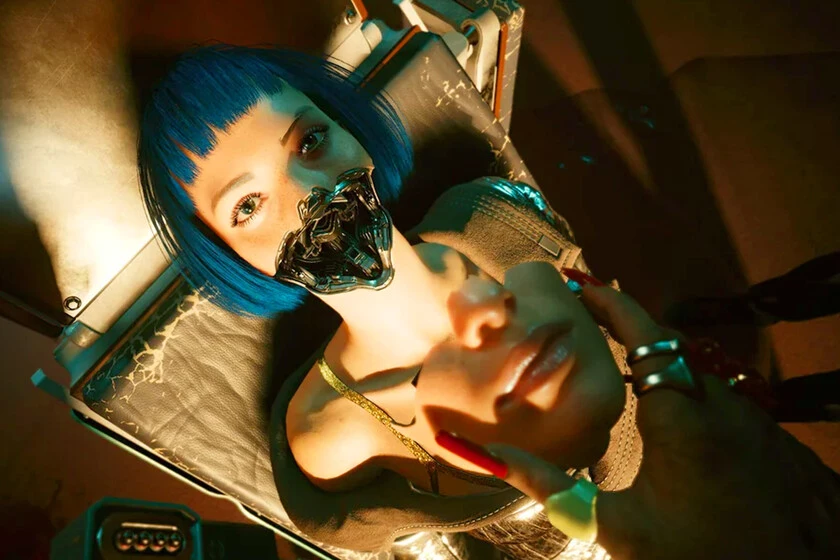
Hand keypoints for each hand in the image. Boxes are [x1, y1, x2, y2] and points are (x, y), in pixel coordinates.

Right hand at [439, 267, 839, 559]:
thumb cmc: (698, 551)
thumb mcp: (620, 529)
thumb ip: (555, 490)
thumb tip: (494, 458)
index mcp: (680, 416)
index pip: (646, 337)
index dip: (614, 306)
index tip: (582, 288)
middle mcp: (719, 403)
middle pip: (669, 348)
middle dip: (628, 330)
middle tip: (586, 322)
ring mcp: (749, 417)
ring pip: (694, 371)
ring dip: (656, 360)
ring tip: (614, 360)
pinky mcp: (764, 434)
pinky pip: (715, 393)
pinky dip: (681, 384)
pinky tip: (662, 407)